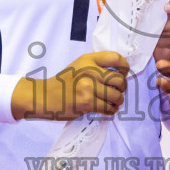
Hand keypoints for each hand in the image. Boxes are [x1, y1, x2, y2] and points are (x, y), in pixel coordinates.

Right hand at [12, 51, 128, 119]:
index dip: (125, 67)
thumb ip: (96, 66)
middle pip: (119, 79)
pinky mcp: (87, 102)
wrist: (44, 97)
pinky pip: (108, 108)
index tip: (123, 74)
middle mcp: (90, 71)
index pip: (116, 58)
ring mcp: (88, 87)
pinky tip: (107, 110)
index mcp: (88, 59)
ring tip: (114, 103)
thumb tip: (120, 74)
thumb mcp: (78, 66)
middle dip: (122, 88)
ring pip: (116, 96)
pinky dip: (111, 111)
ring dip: (118, 101)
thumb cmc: (62, 83)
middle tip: (118, 92)